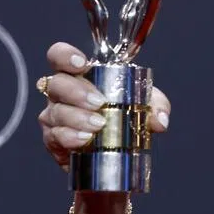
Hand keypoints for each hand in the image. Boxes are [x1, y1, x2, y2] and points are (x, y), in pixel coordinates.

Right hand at [37, 42, 170, 171]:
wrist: (116, 157)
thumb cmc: (125, 121)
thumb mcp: (146, 108)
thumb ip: (156, 107)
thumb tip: (159, 120)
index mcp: (79, 76)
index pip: (59, 56)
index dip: (65, 56)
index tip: (81, 64)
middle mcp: (61, 94)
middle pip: (56, 83)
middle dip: (76, 91)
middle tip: (99, 103)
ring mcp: (54, 116)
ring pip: (56, 111)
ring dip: (76, 117)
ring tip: (98, 125)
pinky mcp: (53, 140)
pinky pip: (54, 136)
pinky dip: (69, 137)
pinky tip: (84, 139)